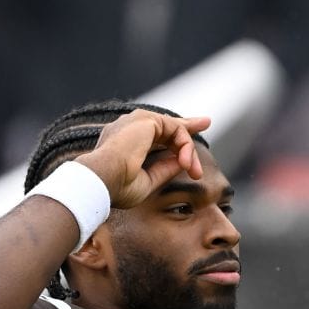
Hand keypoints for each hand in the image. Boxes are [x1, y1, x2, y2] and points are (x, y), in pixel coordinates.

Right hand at [75, 109, 211, 210]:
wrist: (102, 181)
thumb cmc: (116, 188)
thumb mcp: (146, 181)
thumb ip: (164, 169)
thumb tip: (182, 163)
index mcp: (124, 143)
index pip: (153, 136)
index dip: (172, 138)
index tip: (187, 145)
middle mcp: (129, 128)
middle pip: (165, 124)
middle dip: (187, 127)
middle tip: (206, 122)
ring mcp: (137, 121)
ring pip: (173, 130)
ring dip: (187, 151)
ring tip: (195, 172)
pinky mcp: (147, 120)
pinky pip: (176, 129)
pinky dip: (185, 146)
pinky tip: (187, 163)